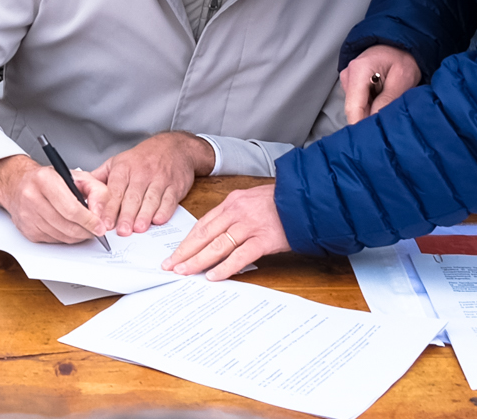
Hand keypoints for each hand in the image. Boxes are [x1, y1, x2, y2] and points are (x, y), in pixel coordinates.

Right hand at [0, 154, 111, 245]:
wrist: (19, 183)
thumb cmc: (49, 179)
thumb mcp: (77, 176)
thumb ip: (96, 190)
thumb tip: (101, 213)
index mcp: (44, 180)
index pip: (71, 209)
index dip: (89, 221)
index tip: (100, 227)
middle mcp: (32, 197)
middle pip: (67, 225)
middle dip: (86, 231)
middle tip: (96, 230)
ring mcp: (28, 216)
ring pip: (61, 236)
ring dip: (77, 236)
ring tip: (84, 228)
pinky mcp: (27, 230)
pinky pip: (53, 241)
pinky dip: (65, 238)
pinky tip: (68, 228)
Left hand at [89, 131, 213, 234]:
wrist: (174, 147)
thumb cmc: (143, 158)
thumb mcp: (119, 161)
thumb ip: (101, 177)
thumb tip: (80, 190)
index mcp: (125, 168)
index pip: (115, 190)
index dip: (110, 207)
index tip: (104, 222)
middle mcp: (142, 173)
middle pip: (133, 196)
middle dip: (126, 215)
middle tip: (122, 231)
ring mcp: (160, 179)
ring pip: (151, 199)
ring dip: (144, 215)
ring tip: (138, 229)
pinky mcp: (175, 186)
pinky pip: (169, 200)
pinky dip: (165, 210)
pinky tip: (158, 220)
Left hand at [168, 182, 290, 279]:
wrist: (305, 199)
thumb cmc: (279, 202)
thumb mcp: (251, 200)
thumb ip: (234, 216)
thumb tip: (217, 237)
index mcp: (232, 201)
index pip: (203, 223)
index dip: (187, 240)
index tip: (176, 253)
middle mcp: (237, 211)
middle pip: (204, 234)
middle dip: (185, 252)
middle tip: (171, 265)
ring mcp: (250, 225)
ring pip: (217, 245)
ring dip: (198, 261)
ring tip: (185, 272)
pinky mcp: (264, 239)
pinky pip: (240, 256)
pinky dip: (225, 267)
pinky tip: (213, 276)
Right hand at [340, 44, 422, 124]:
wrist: (398, 45)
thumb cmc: (402, 58)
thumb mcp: (403, 77)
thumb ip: (389, 99)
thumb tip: (376, 119)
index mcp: (359, 71)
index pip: (354, 108)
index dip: (362, 127)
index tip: (373, 143)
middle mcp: (348, 76)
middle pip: (354, 111)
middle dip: (369, 122)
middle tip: (388, 131)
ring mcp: (348, 81)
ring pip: (356, 109)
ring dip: (370, 115)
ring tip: (389, 115)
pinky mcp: (353, 86)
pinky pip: (359, 104)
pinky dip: (370, 109)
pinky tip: (382, 107)